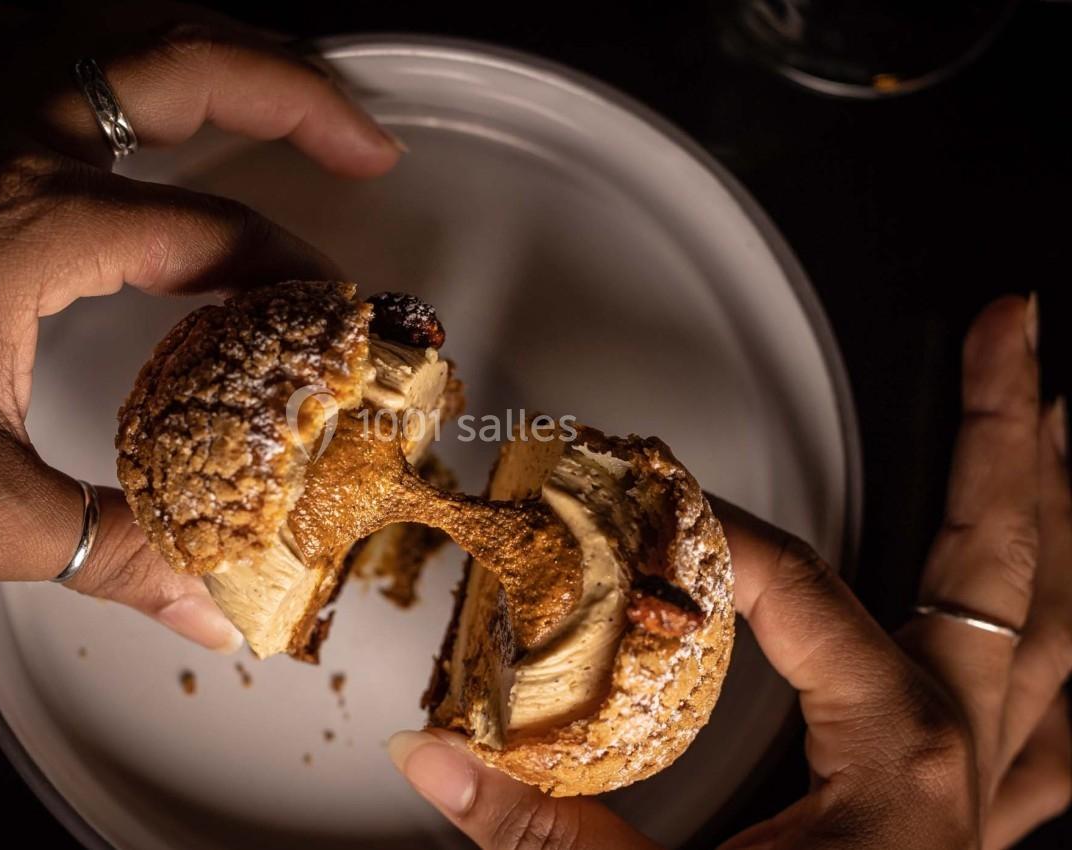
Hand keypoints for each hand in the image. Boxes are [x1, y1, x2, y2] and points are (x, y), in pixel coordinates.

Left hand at [0, 3, 402, 651]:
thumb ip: (115, 552)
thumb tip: (218, 609)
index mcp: (17, 228)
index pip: (202, 230)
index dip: (286, 268)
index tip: (334, 313)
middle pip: (175, 64)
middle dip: (294, 91)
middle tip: (368, 143)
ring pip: (103, 28)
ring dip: (206, 49)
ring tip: (279, 88)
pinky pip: (11, 46)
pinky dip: (87, 49)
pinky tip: (111, 79)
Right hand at [386, 296, 1069, 848]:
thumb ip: (544, 829)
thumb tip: (439, 762)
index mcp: (895, 759)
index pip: (802, 590)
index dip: (726, 527)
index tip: (665, 487)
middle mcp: (968, 756)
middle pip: (1004, 563)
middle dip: (1009, 436)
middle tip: (1015, 336)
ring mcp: (996, 787)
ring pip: (1059, 625)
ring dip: (1051, 514)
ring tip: (1056, 417)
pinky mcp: (990, 816)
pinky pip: (1060, 719)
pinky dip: (1063, 643)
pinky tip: (1060, 602)